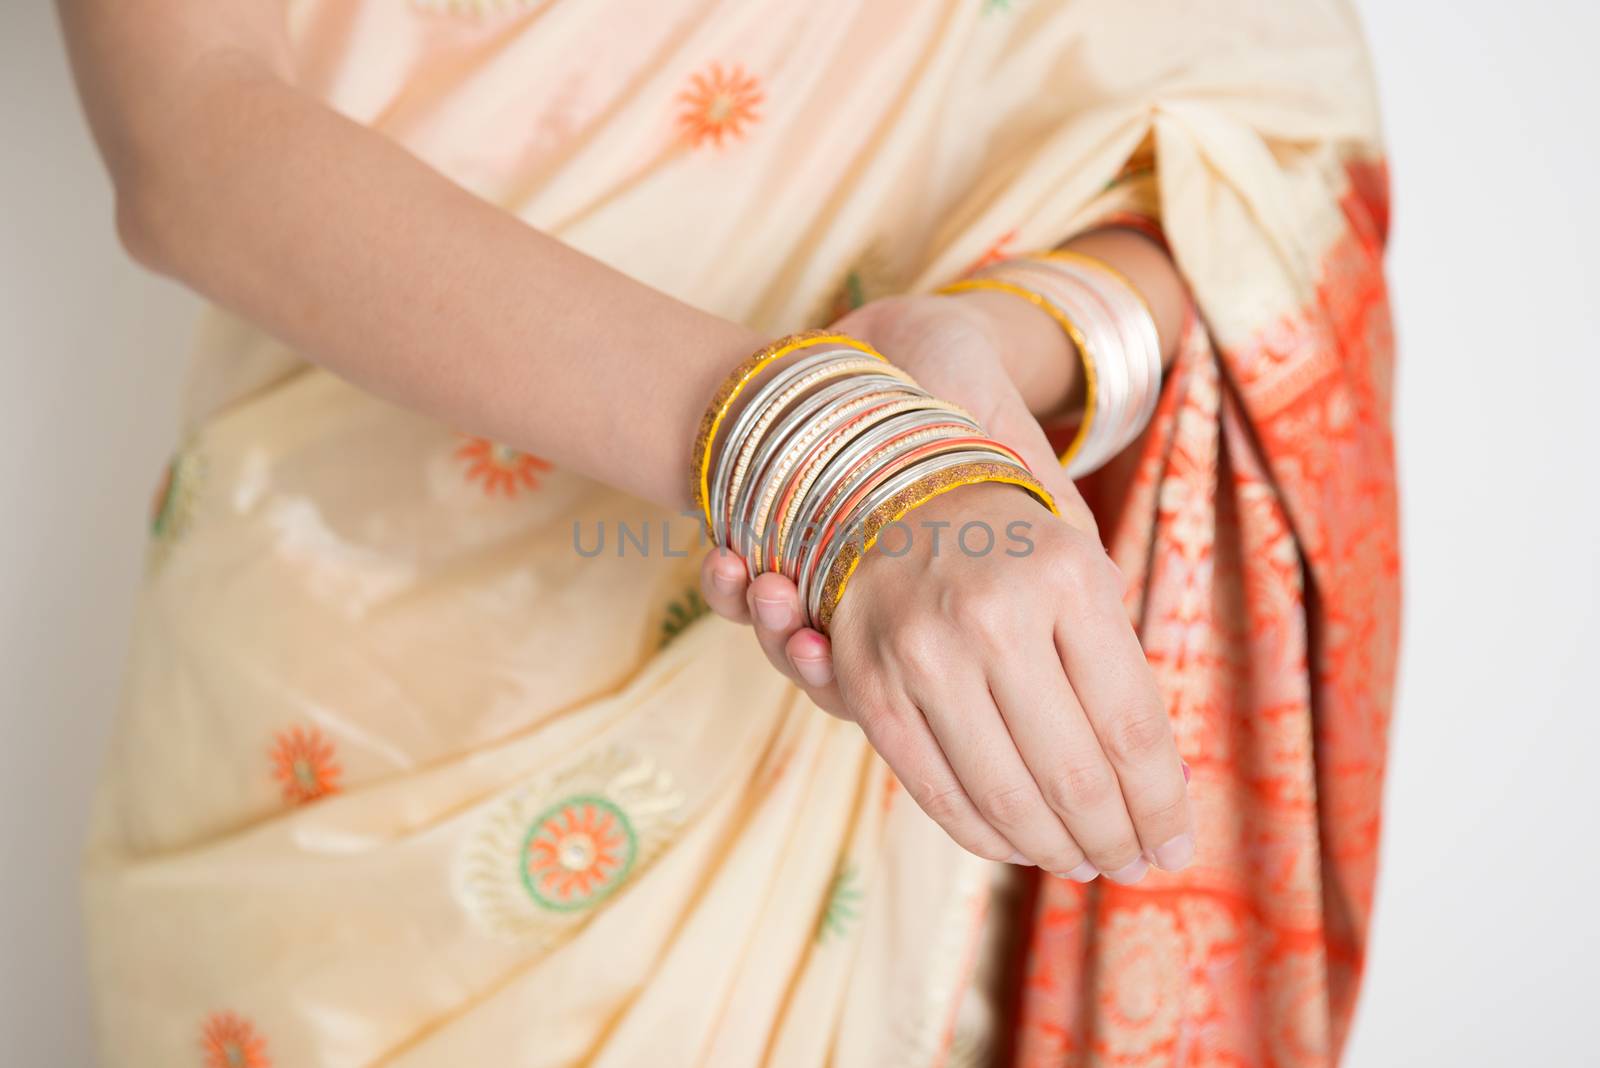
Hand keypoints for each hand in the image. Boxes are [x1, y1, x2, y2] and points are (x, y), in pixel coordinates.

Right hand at [698, 295, 1192, 879]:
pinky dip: (984, 835)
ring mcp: (924, 652)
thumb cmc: (1004, 539)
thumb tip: (1156, 787)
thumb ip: (1115, 665)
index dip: (1161, 804)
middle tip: (1133, 865)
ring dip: (1055, 849)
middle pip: (1076, 777)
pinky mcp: (870, 682)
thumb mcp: (1079, 570)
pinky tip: (1018, 845)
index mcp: (1069, 577)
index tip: (1176, 845)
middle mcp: (995, 615)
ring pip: (1007, 797)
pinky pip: (935, 790)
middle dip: (1115, 840)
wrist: (882, 483)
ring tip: (1084, 864)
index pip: (1134, 729)